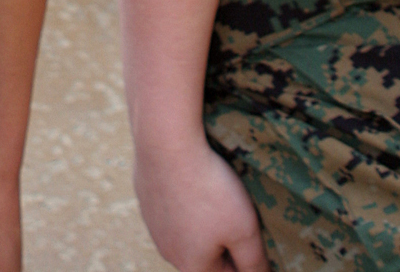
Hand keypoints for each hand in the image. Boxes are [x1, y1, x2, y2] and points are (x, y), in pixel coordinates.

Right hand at [134, 137, 268, 271]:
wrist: (165, 140)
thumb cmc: (209, 187)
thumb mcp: (245, 231)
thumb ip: (255, 263)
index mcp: (193, 267)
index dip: (247, 255)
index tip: (255, 232)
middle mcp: (168, 251)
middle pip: (205, 254)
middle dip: (224, 238)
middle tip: (238, 209)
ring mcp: (152, 223)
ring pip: (186, 229)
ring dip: (203, 218)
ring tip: (216, 191)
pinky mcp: (145, 195)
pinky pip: (170, 204)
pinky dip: (184, 196)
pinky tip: (193, 177)